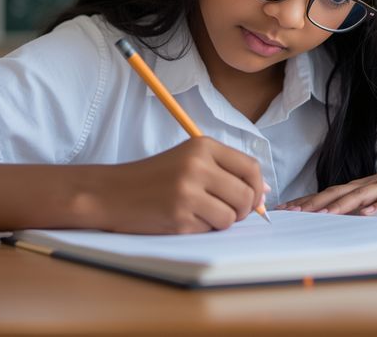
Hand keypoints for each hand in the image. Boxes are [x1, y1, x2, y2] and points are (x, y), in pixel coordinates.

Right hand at [80, 137, 267, 233]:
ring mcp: (188, 192)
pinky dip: (202, 229)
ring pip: (231, 217)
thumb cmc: (154, 177)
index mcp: (202, 146)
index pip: (251, 168)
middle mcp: (197, 165)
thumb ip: (226, 170)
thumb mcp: (189, 160)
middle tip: (226, 211)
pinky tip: (183, 219)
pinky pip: (209, 229)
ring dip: (221, 221)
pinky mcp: (179, 216)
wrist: (111, 192)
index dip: (257, 188)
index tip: (253, 198)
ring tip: (200, 213)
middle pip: (246, 195)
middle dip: (243, 210)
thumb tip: (265, 191)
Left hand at [278, 154, 376, 215]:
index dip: (307, 200)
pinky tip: (367, 213)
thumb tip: (339, 214)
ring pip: (359, 196)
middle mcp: (369, 184)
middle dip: (313, 203)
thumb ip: (362, 202)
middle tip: (292, 213)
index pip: (328, 193)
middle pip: (336, 193)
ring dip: (340, 205)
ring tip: (322, 215)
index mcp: (362, 186)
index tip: (286, 208)